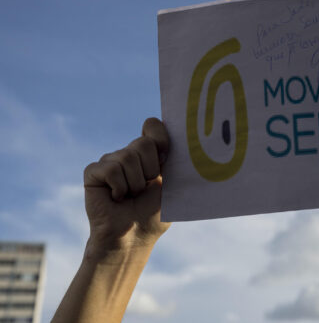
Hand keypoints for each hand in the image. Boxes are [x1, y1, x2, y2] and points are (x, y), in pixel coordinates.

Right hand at [83, 117, 170, 259]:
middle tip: (146, 189)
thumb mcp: (172, 184)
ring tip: (131, 196)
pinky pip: (110, 169)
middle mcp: (129, 154)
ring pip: (127, 157)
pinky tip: (116, 198)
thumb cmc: (154, 214)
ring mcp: (110, 162)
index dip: (160, 138)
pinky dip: (119, 187)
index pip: (153, 126)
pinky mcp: (93, 173)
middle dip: (151, 170)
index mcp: (150, 154)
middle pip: (143, 143)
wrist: (134, 237)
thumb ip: (175, 160)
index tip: (164, 158)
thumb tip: (180, 136)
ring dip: (136, 183)